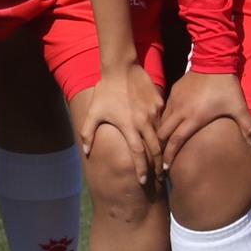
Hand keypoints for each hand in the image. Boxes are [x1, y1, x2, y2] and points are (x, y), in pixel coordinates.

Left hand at [72, 64, 163, 183]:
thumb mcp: (93, 112)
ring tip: (163, 163)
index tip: (142, 182)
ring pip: (162, 136)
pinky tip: (164, 139)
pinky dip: (164, 132)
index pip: (138, 154)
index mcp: (128, 126)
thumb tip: (86, 152)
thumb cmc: (105, 91)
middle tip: (160, 179)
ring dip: (163, 151)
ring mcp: (154, 112)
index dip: (141, 170)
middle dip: (158, 166)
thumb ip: (88, 133)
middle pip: (155, 150)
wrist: (121, 68)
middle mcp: (144, 122)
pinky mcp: (160, 103)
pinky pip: (163, 121)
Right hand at [158, 71, 250, 170]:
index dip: (170, 155)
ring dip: (162, 132)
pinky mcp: (173, 91)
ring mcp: (175, 100)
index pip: (176, 141)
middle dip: (161, 147)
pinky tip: (169, 122)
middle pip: (163, 133)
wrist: (214, 61)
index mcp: (194, 118)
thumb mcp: (239, 108)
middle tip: (161, 158)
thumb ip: (247, 127)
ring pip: (161, 121)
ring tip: (163, 142)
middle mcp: (181, 111)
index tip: (166, 166)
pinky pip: (165, 109)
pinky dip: (164, 118)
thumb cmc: (226, 87)